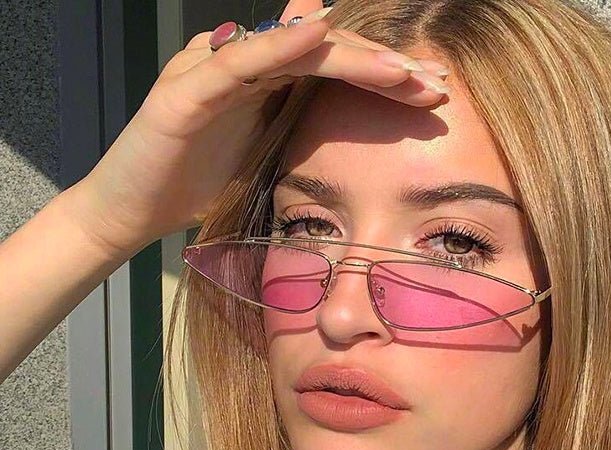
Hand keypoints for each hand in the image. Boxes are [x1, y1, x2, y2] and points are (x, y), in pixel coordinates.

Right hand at [69, 0, 449, 258]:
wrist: (132, 211)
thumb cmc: (195, 184)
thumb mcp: (261, 156)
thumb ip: (296, 128)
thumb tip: (339, 124)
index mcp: (269, 83)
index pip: (337, 69)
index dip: (385, 78)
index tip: (433, 96)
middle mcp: (245, 65)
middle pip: (326, 54)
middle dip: (384, 68)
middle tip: (435, 85)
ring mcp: (213, 71)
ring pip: (293, 50)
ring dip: (352, 56)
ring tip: (402, 70)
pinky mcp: (185, 92)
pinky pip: (238, 62)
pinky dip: (278, 45)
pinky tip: (319, 34)